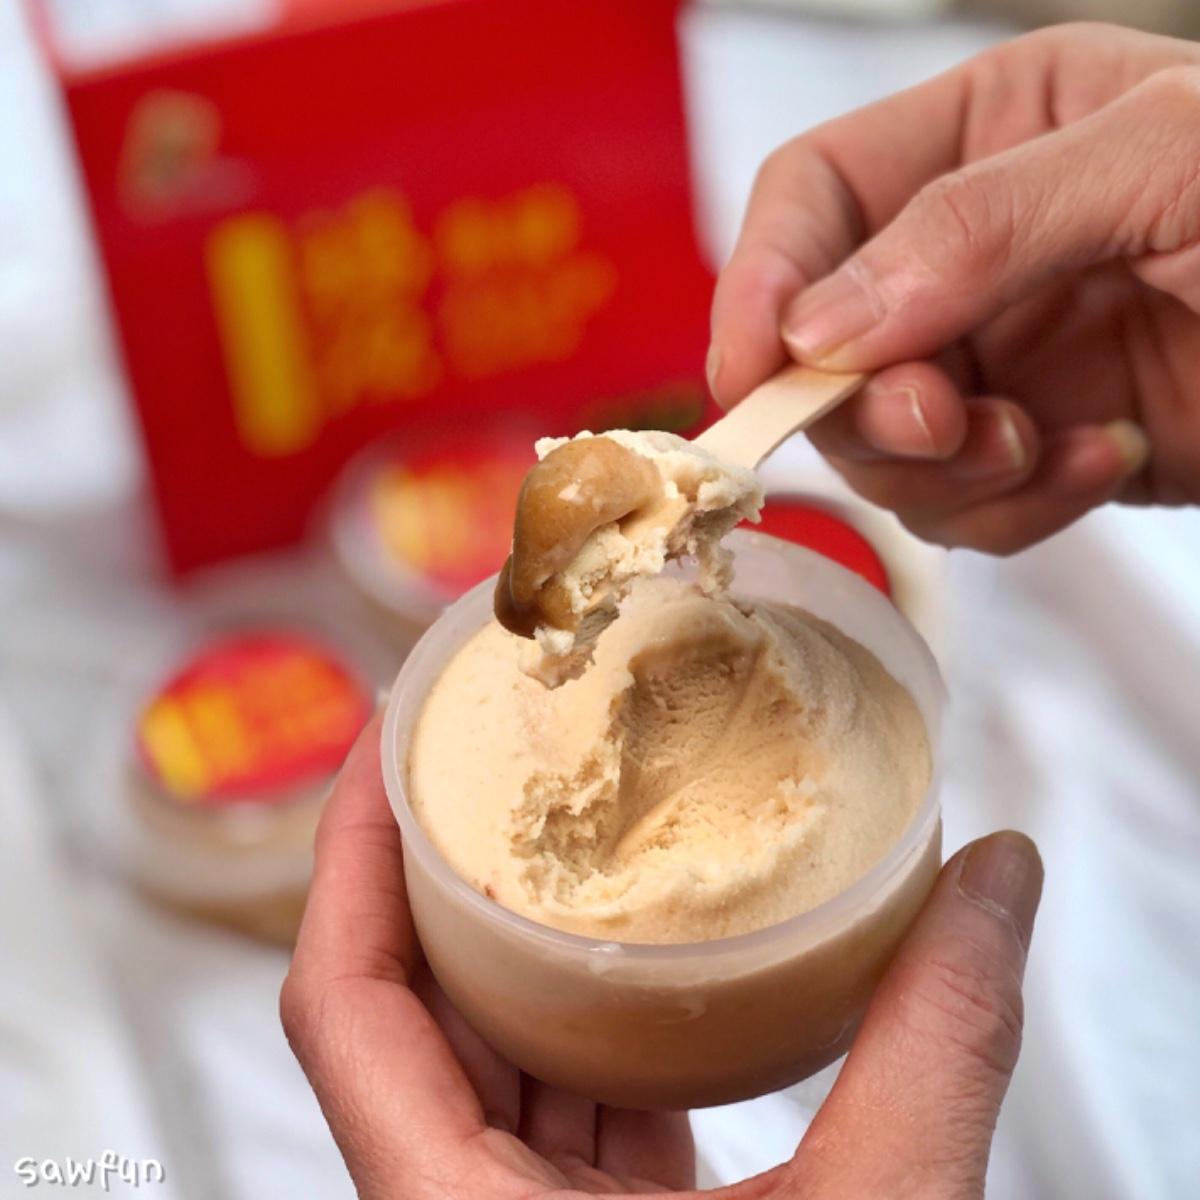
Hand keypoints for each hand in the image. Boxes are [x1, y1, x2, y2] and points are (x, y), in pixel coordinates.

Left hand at [283, 719, 1043, 1197]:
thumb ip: (937, 1045)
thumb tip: (997, 877)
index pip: (342, 1007)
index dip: (343, 862)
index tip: (378, 751)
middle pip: (402, 1008)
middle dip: (434, 875)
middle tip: (479, 760)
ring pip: (476, 1054)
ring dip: (510, 947)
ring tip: (553, 832)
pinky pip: (548, 1103)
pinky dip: (581, 1022)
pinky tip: (634, 965)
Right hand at [710, 22, 1199, 552]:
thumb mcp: (1166, 165)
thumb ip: (980, 225)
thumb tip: (821, 326)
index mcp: (991, 132)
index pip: (812, 196)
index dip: (760, 283)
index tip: (755, 376)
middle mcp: (974, 251)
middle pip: (825, 344)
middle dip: (869, 403)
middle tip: (946, 423)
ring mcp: (1003, 356)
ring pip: (882, 444)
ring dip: (945, 470)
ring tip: (1044, 448)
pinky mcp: (1037, 446)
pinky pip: (960, 506)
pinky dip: (1013, 508)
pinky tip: (1102, 466)